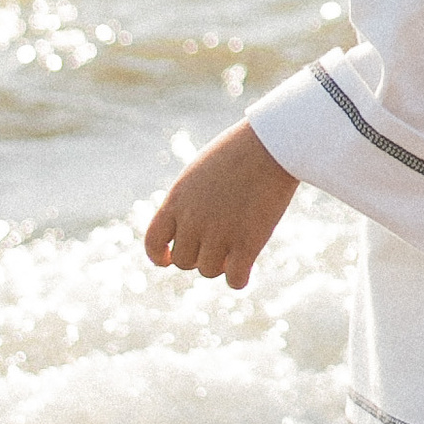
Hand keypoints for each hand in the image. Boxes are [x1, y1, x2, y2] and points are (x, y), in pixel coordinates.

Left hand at [144, 120, 296, 289]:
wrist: (271, 145)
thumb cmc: (239, 151)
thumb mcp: (201, 173)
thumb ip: (189, 202)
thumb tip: (188, 227)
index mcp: (177, 201)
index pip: (153, 243)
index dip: (159, 256)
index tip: (168, 259)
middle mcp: (192, 221)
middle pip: (184, 261)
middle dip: (198, 256)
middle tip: (218, 243)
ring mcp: (219, 233)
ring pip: (208, 270)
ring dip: (220, 264)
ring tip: (235, 247)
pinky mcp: (247, 243)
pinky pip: (234, 279)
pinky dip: (238, 279)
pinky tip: (245, 269)